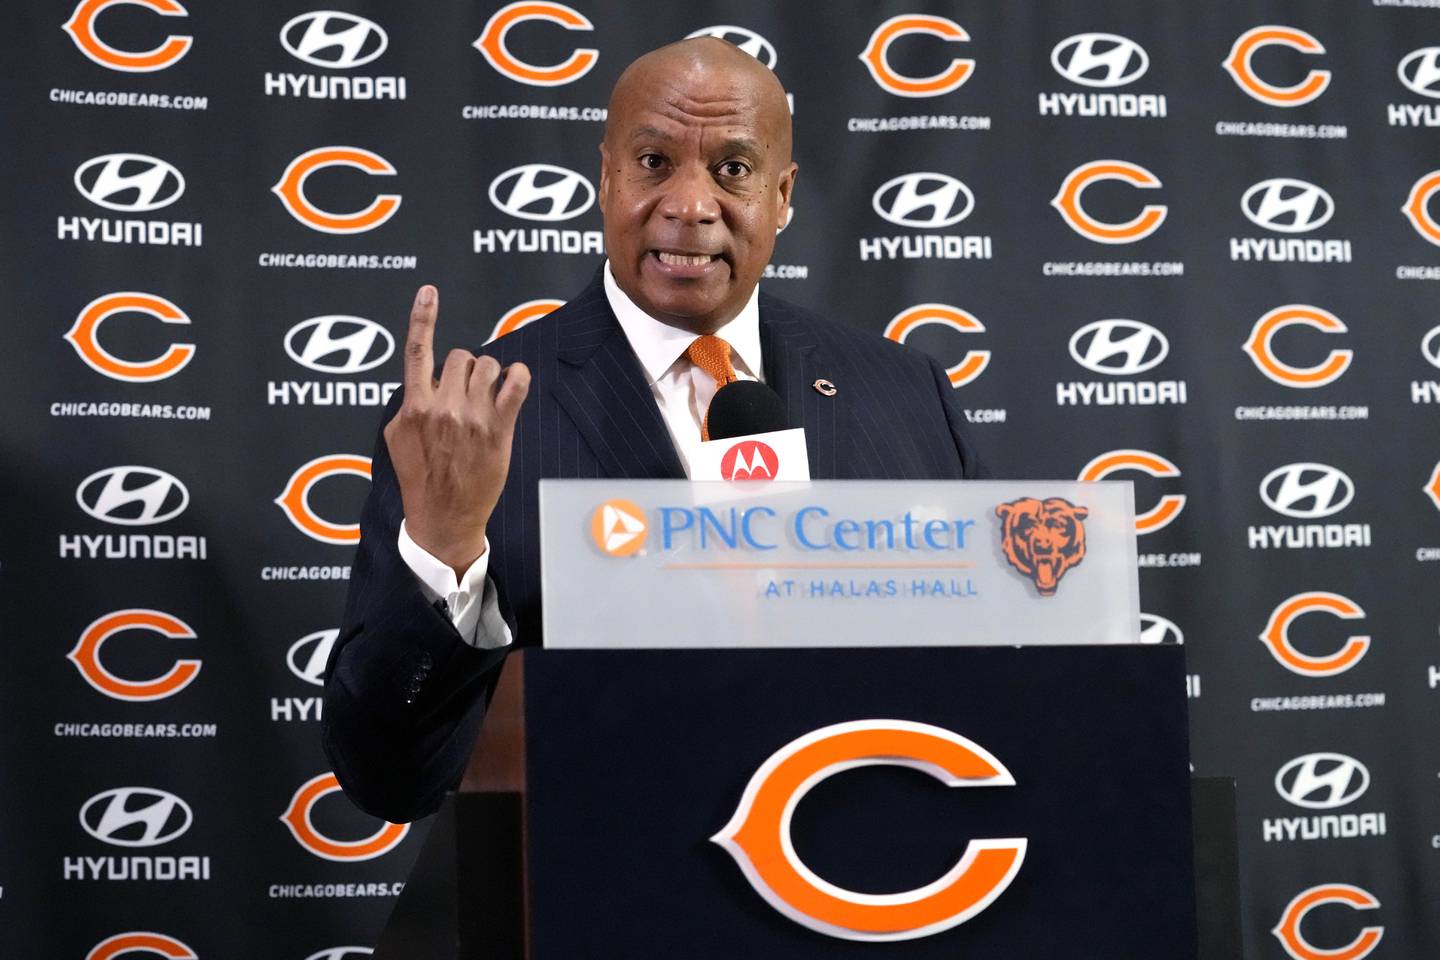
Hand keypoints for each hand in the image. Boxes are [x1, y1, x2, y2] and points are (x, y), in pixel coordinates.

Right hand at [384, 285, 530, 576]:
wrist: (443, 518)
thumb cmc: (421, 479)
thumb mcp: (397, 440)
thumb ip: (408, 406)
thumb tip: (420, 385)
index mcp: (413, 407)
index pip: (416, 352)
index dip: (422, 318)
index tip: (428, 293)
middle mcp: (442, 407)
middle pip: (461, 356)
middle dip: (466, 369)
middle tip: (466, 394)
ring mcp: (472, 417)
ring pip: (489, 365)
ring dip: (490, 376)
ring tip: (485, 399)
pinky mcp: (498, 429)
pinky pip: (516, 384)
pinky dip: (519, 377)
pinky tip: (514, 383)